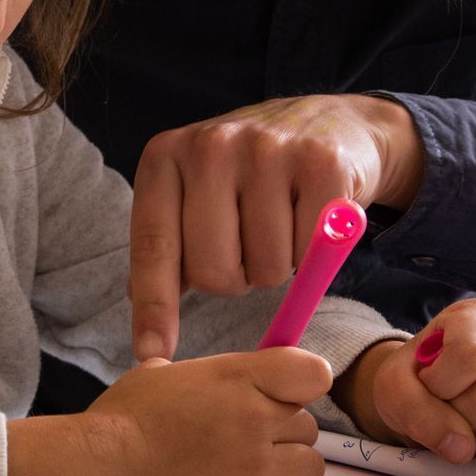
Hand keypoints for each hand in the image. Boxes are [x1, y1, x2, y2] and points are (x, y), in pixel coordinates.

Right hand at [82, 350, 330, 475]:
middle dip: (283, 428)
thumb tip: (226, 382)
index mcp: (238, 378)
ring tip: (251, 466)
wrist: (101, 473)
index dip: (303, 382)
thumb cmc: (123, 420)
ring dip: (287, 464)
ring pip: (309, 465)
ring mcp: (255, 470)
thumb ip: (212, 375)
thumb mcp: (165, 372)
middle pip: (308, 424)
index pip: (313, 374)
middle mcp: (256, 422)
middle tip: (247, 435)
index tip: (285, 391)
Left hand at [129, 94, 424, 359]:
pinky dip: (315, 254)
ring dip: (277, 267)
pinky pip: (312, 252)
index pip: (155, 247)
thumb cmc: (250, 174)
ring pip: (266, 269)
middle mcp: (210, 147)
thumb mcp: (195, 194)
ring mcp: (267, 150)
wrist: (331, 123)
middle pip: (213, 272)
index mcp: (165, 157)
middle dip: (234, 280)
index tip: (151, 352)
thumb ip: (170, 246)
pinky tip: (312, 218)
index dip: (155, 306)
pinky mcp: (321, 163)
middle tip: (248, 249)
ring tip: (281, 227)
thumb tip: (144, 319)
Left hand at [339, 299, 475, 463]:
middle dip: (462, 418)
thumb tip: (461, 448)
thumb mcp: (393, 388)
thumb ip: (414, 410)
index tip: (429, 386)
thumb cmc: (415, 381)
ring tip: (472, 425)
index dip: (443, 385)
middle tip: (448, 411)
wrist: (429, 395)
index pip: (473, 355)